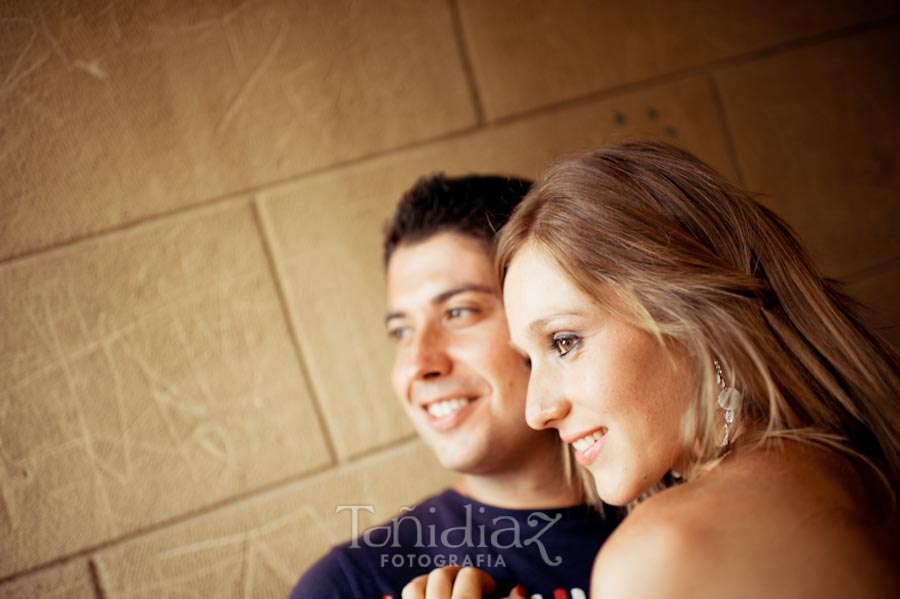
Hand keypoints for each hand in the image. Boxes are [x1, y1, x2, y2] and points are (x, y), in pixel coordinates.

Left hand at [386, 566, 526, 598]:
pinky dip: (408, 597)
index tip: (496, 590)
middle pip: (443, 575)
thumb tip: (519, 590)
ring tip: (447, 593)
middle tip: (475, 589)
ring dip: (432, 585)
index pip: (472, 577)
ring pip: (416, 586)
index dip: (485, 580)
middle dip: (461, 577)